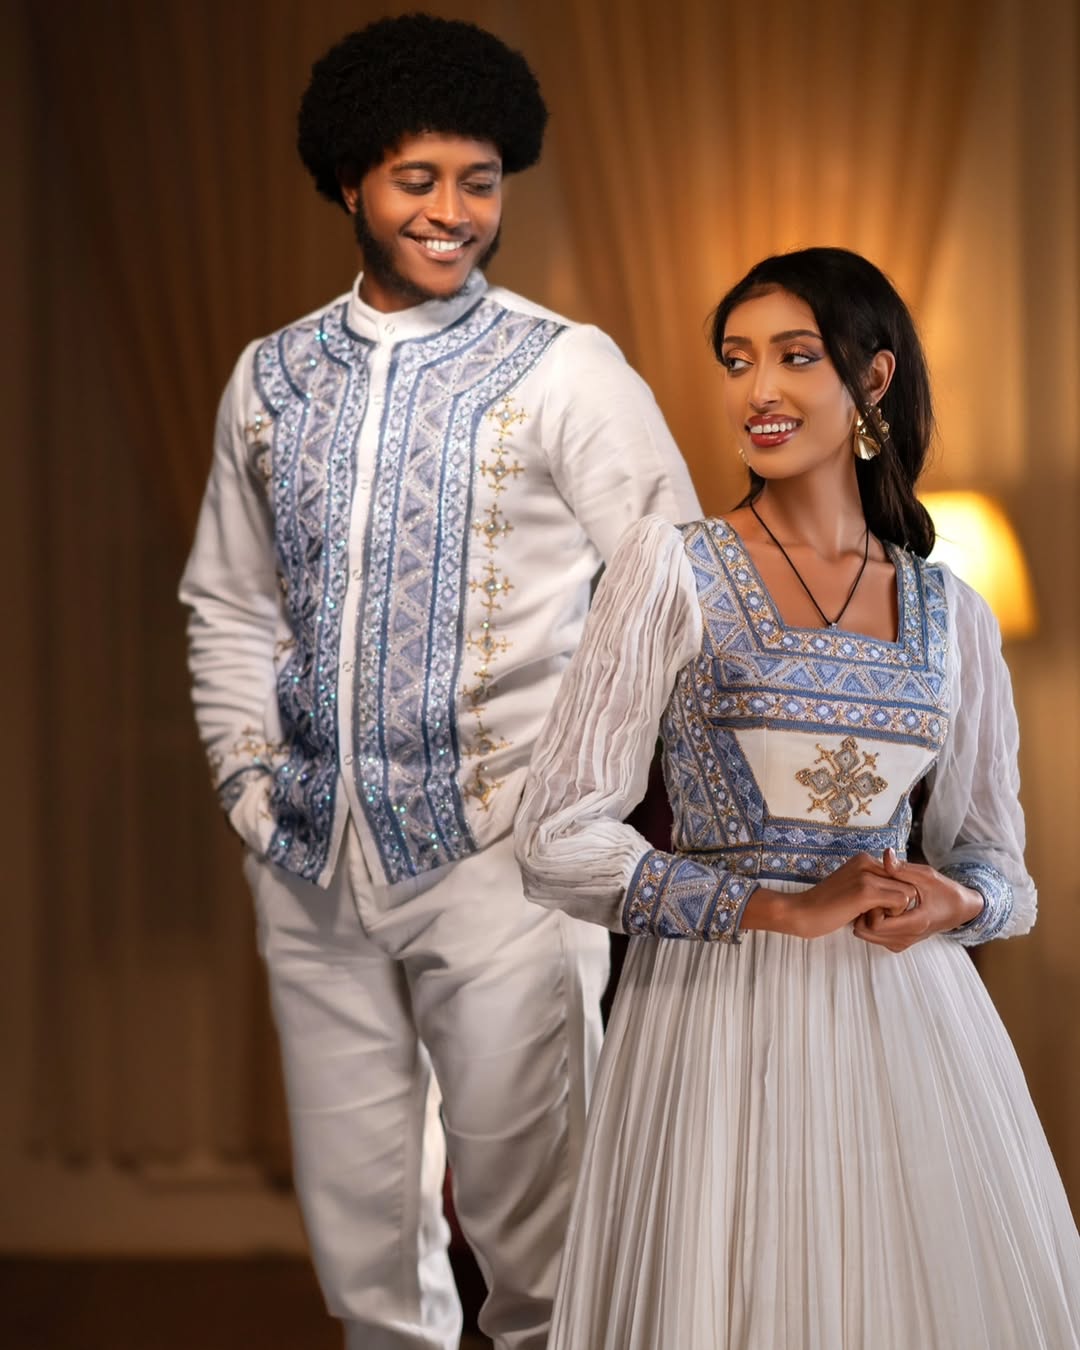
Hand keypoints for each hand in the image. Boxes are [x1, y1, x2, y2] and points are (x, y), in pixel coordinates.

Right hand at [743, 852, 916, 940]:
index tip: (879, 908)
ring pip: (908, 893)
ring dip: (896, 911)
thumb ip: (874, 884)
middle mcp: (866, 861)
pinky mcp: (866, 891)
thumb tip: (903, 892)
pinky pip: (900, 902)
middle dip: (898, 903)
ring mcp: (866, 875)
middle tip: (875, 914)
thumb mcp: (853, 888)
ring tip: (871, 916)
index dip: (895, 895)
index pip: (901, 876)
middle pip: (907, 883)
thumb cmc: (826, 906)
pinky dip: (892, 916)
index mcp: (863, 859)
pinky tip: (870, 919)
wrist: (801, 912)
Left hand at [852, 848, 982, 952]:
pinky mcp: (900, 944)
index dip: (871, 906)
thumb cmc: (944, 891)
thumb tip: (886, 854)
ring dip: (865, 918)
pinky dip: (871, 924)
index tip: (878, 892)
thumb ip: (903, 869)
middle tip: (872, 895)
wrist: (959, 910)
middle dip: (864, 912)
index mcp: (916, 922)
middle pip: (867, 931)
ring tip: (876, 901)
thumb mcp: (926, 875)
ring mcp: (903, 943)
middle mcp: (908, 937)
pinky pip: (875, 938)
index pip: (876, 923)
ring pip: (868, 936)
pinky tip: (880, 909)